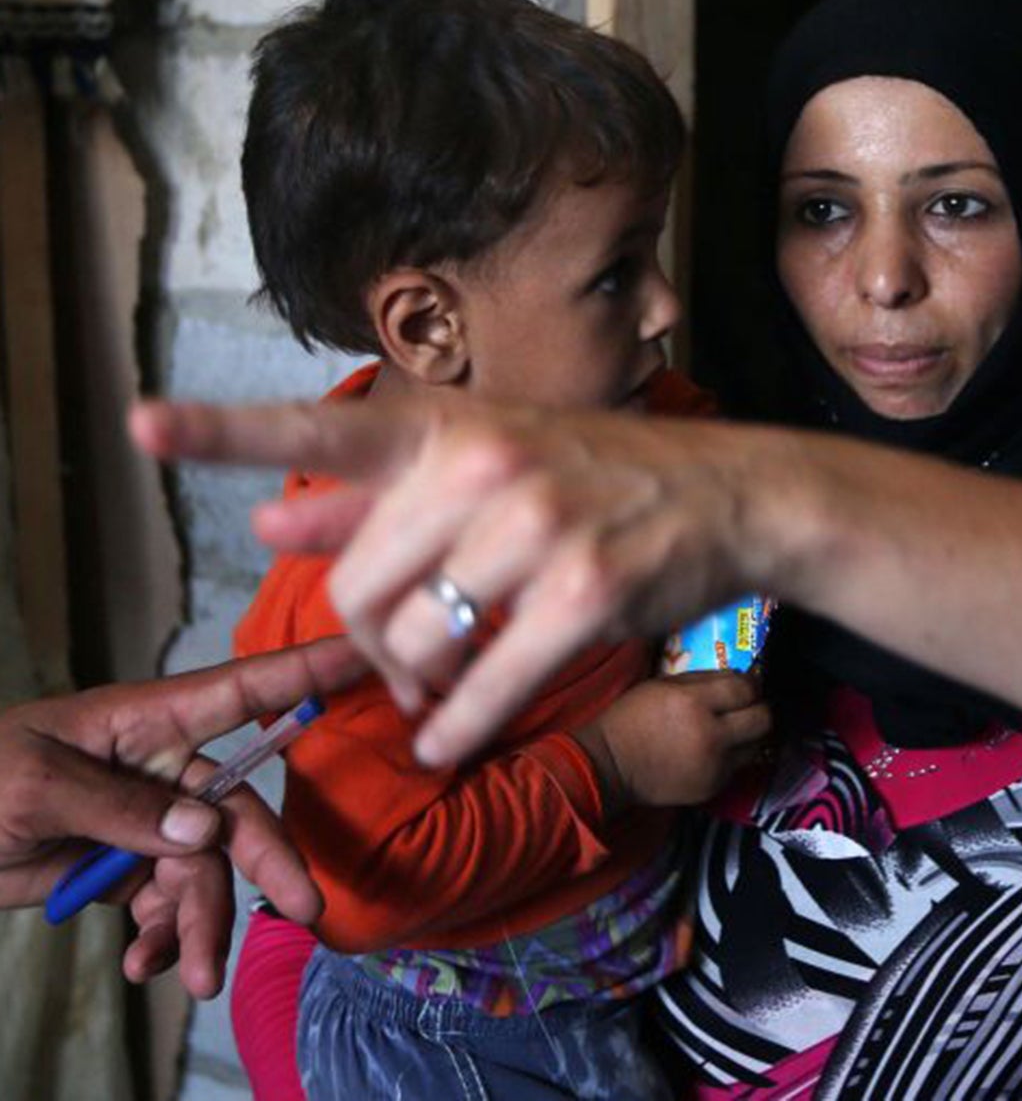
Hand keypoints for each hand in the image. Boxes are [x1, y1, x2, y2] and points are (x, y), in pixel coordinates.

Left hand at [0, 638, 367, 993]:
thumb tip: (204, 832)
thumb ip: (120, 808)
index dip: (307, 673)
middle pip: (235, 812)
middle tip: (301, 909)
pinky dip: (160, 940)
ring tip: (197, 978)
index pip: (242, 691)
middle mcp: (159, 769)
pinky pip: (163, 907)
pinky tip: (141, 965)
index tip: (369, 656)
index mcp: (145, 722)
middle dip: (267, 861)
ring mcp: (144, 823)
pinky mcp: (122, 871)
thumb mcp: (31, 785)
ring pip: (202, 874)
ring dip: (202, 925)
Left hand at [130, 397, 777, 768]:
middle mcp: (484, 470)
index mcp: (450, 433)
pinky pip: (481, 688)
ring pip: (416, 644)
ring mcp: (536, 530)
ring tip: (437, 696)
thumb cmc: (604, 477)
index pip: (324, 432)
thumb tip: (269, 522)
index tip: (140, 426)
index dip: (223, 432)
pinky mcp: (581, 597)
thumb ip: (377, 498)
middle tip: (402, 667)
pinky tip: (445, 742)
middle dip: (369, 644)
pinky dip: (454, 730)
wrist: (734, 496)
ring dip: (417, 691)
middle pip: (359, 588)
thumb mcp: (492, 462)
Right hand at [575, 671, 772, 813]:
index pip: (746, 689)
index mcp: (694, 703)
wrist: (609, 766)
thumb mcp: (663, 685)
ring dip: (749, 735)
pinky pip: (737, 767)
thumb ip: (704, 680)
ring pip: (756, 745)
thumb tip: (739, 676)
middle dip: (758, 708)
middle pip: (763, 719)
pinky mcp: (712, 788)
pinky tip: (712, 751)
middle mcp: (710, 735)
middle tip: (746, 707)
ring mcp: (714, 765)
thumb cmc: (631, 718)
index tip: (747, 684)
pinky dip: (731, 757)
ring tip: (732, 730)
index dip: (751, 684)